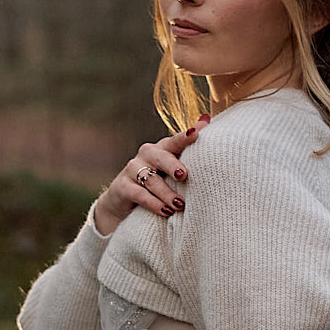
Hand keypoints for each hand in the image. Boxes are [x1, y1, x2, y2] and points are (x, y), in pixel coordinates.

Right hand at [92, 117, 208, 234]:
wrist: (123, 201)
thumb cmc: (157, 181)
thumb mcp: (171, 167)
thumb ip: (187, 148)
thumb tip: (207, 118)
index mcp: (162, 148)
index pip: (175, 141)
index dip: (184, 137)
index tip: (195, 133)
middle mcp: (146, 155)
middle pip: (161, 157)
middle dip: (172, 165)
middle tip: (183, 175)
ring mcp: (132, 170)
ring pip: (152, 180)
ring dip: (167, 193)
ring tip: (180, 205)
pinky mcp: (123, 187)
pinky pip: (140, 194)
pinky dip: (154, 203)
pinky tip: (166, 211)